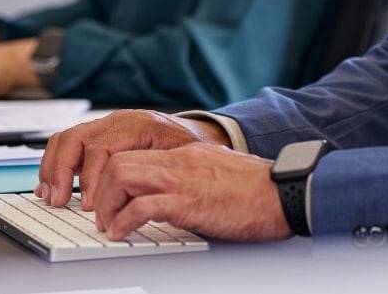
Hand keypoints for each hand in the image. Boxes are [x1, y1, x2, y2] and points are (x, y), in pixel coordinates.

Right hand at [36, 109, 228, 208]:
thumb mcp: (182, 157)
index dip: (90, 177)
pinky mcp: (98, 135)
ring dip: (52, 168)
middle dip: (61, 171)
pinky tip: (50, 185)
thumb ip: (158, 171)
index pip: (101, 147)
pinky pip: (67, 142)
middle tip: (58, 201)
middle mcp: (118, 121)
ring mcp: (106, 125)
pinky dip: (54, 163)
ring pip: (66, 138)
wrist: (197, 133)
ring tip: (50, 195)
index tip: (88, 204)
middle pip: (76, 138)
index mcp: (138, 124)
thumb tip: (138, 197)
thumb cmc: (190, 148)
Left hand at [91, 144, 290, 242]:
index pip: (136, 154)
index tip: (111, 199)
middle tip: (104, 214)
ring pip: (123, 175)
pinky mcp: (189, 202)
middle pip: (119, 160)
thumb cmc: (260, 190)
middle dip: (102, 190)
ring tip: (111, 225)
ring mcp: (183, 180)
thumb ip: (198, 177)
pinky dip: (124, 221)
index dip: (115, 178)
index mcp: (187, 154)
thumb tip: (180, 196)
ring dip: (108, 203)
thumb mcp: (221, 174)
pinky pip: (142, 207)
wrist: (285, 191)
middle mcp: (180, 161)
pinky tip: (123, 233)